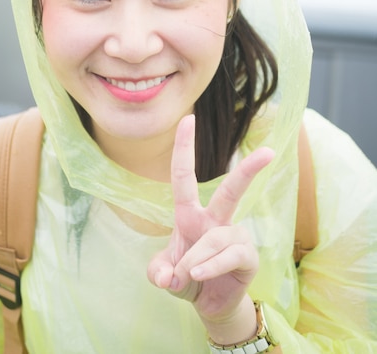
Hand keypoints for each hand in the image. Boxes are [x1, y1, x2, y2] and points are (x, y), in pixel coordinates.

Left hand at [147, 115, 273, 342]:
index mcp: (190, 215)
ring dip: (195, 259)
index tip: (188, 119)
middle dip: (249, 171)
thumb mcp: (163, 274)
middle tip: (268, 152)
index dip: (183, 148)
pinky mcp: (247, 257)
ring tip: (186, 275)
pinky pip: (228, 256)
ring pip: (215, 238)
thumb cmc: (185, 278)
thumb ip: (157, 272)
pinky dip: (210, 267)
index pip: (184, 177)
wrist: (209, 306)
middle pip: (231, 192)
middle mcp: (214, 220)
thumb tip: (166, 276)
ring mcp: (234, 237)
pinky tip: (199, 276)